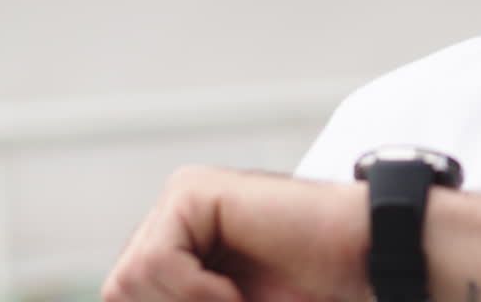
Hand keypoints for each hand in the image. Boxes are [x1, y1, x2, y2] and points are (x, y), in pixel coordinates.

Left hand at [102, 166, 368, 301]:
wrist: (362, 263)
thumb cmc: (307, 293)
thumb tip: (118, 301)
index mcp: (175, 255)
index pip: (125, 300)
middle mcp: (170, 222)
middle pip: (121, 294)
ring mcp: (180, 200)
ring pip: (128, 283)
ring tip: (237, 299)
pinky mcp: (191, 190)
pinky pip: (154, 262)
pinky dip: (194, 290)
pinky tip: (233, 288)